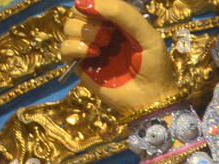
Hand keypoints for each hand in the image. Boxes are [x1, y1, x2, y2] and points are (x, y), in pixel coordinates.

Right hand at [60, 0, 176, 116]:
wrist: (152, 99)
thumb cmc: (154, 66)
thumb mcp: (145, 33)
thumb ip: (121, 12)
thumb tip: (83, 2)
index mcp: (116, 20)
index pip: (94, 1)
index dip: (95, 2)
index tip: (103, 12)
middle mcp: (100, 30)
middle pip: (78, 10)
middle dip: (89, 16)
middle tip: (108, 33)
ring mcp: (90, 47)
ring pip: (69, 26)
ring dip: (84, 31)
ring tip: (103, 44)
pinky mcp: (81, 65)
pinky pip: (64, 48)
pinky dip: (75, 47)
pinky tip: (93, 53)